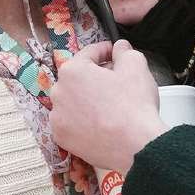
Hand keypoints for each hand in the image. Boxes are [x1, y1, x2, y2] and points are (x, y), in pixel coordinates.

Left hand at [48, 40, 167, 172]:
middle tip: (116, 81)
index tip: (114, 53)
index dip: (105, 51)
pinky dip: (82, 120)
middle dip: (95, 76)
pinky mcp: (62, 137)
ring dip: (87, 99)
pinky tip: (100, 122)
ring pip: (73, 100)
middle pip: (78, 78)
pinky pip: (71, 122)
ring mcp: (58, 117)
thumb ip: (125, 51)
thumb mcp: (135, 66)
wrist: (136, 147)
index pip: (89, 53)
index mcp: (72, 70)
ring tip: (109, 105)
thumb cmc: (134, 106)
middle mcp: (58, 92)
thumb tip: (120, 47)